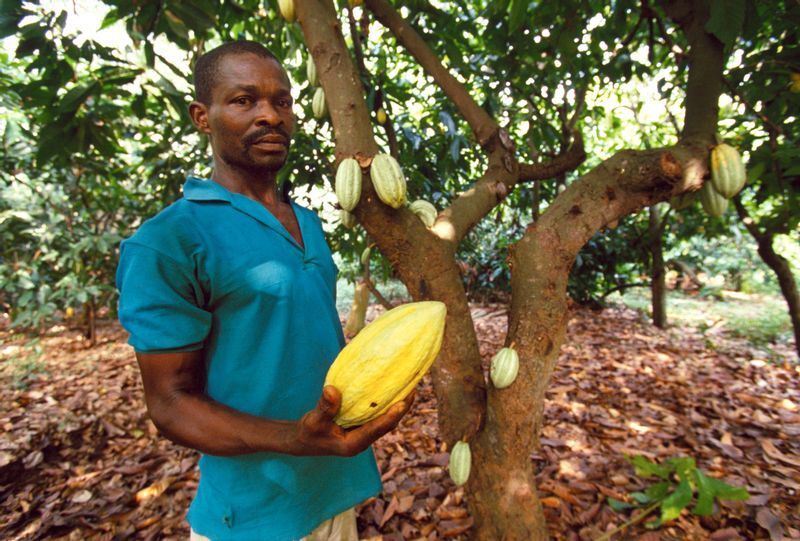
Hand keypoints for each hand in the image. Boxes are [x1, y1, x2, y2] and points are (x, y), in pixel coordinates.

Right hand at [290, 385, 413, 456]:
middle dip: (401, 408)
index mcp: (354, 444)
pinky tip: (389, 389)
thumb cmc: (309, 433)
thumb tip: (332, 389)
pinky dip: (384, 403)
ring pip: (385, 420)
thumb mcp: (314, 421)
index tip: (403, 403)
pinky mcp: (361, 427)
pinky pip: (377, 415)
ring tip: (407, 386)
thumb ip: (325, 407)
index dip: (391, 416)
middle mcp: (363, 440)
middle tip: (413, 389)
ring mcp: (363, 434)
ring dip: (396, 405)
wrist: (303, 441)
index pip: (377, 429)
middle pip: (387, 424)